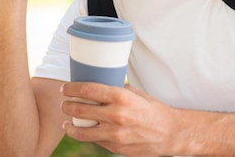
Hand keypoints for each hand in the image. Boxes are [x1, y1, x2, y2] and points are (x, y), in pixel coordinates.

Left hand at [61, 82, 177, 156]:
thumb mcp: (135, 94)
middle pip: (80, 109)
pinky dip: (86, 136)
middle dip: (67, 105)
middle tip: (65, 103)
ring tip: (67, 122)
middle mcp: (116, 115)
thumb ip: (116, 91)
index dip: (71, 88)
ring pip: (82, 131)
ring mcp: (115, 134)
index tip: (65, 88)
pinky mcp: (115, 148)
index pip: (87, 89)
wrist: (170, 133)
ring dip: (70, 126)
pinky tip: (82, 131)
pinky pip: (95, 141)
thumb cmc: (153, 110)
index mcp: (121, 97)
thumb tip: (98, 86)